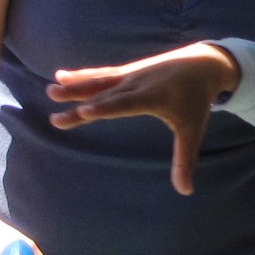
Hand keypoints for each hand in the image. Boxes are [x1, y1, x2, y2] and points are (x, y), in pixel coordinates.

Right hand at [48, 43, 238, 195]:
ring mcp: (130, 75)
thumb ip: (185, 159)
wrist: (203, 63)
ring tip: (51, 91)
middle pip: (104, 96)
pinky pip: (101, 75)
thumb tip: (186, 192)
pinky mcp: (127, 71)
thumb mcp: (193, 129)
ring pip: (98, 82)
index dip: (105, 108)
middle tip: (55, 116)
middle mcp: (136, 84)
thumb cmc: (196, 100)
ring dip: (74, 88)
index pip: (124, 104)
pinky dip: (82, 76)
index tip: (85, 111)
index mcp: (152, 97)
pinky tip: (61, 76)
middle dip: (79, 106)